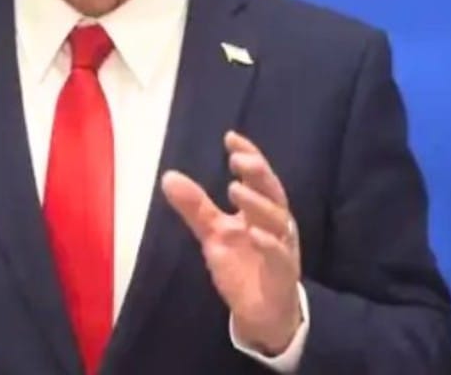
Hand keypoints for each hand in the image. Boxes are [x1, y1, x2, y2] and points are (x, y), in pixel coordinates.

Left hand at [161, 130, 301, 354]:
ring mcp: (282, 247)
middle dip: (258, 173)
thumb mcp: (214, 233)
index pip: (258, 177)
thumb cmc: (243, 265)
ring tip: (236, 188)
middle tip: (238, 159)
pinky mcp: (282, 274)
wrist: (263, 311)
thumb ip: (195, 206)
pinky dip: (269, 244)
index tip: (231, 138)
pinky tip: (254, 233)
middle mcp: (275, 224)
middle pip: (272, 192)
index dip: (249, 156)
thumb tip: (168, 176)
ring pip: (277, 221)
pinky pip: (279, 256)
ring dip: (258, 203)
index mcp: (261, 210)